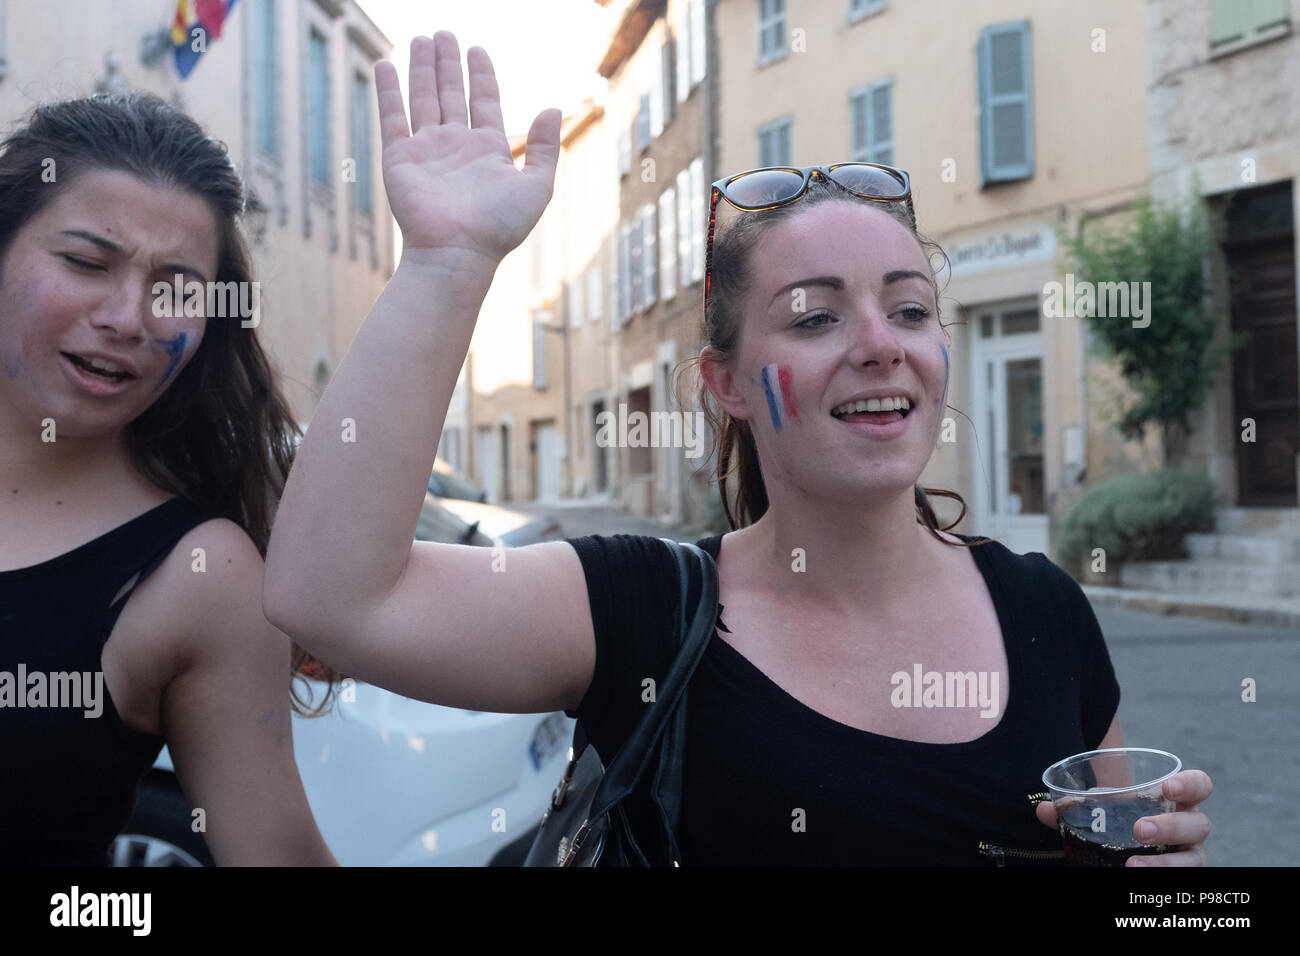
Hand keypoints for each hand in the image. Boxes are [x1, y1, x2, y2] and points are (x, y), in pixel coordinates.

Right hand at [374, 32, 560, 264]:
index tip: (476, 50)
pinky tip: (386, 66)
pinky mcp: (400, 158)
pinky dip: (388, 91)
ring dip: (421, 69)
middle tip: (443, 33)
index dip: (480, 75)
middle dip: (447, 64)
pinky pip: (392, 117)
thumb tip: (553, 108)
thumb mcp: (536, 187)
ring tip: (421, 38)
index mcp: (488, 151)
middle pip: (451, 93)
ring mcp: (427, 150)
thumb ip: (545, 148)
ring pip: (423, 98)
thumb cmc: (499, 228)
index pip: (483, 101)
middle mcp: (456, 146)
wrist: (457, 253)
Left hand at [1035, 769, 1212, 865]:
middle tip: (1140, 831)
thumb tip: (1043, 809)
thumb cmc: (1122, 818)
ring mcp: (1190, 853)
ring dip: (1164, 862)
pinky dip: (1161, 877)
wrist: (1129, 843)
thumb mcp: (1105, 809)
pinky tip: (1137, 876)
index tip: (1166, 787)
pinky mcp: (1183, 872)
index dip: (1190, 784)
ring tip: (1133, 864)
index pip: (1200, 785)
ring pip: (1194, 858)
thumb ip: (1076, 807)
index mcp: (1176, 800)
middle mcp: (1191, 826)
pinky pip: (1181, 878)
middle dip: (1171, 827)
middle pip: (1199, 824)